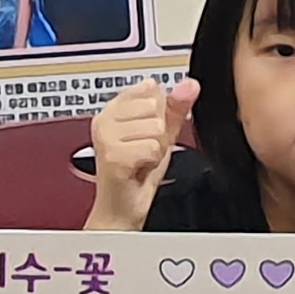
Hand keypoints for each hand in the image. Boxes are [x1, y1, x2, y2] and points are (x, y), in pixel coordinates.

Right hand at [89, 74, 193, 227]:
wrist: (122, 209)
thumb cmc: (137, 173)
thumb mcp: (161, 136)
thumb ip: (175, 107)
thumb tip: (190, 84)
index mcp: (112, 108)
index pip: (151, 88)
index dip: (158, 114)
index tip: (145, 133)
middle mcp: (104, 118)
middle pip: (155, 106)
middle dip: (158, 132)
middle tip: (143, 150)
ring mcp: (106, 136)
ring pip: (155, 128)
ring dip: (156, 148)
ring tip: (141, 160)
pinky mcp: (113, 154)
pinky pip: (152, 147)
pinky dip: (152, 161)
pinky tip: (138, 168)